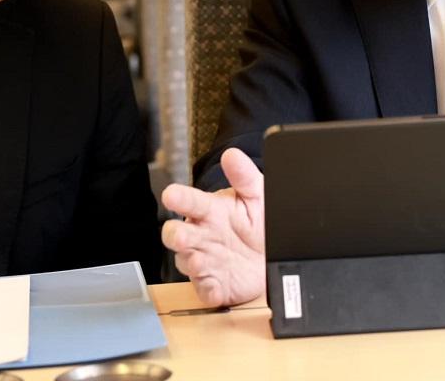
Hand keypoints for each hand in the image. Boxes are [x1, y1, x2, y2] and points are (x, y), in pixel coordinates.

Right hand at [161, 148, 265, 306]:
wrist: (273, 255)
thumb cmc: (258, 222)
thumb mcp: (257, 195)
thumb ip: (244, 176)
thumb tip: (232, 155)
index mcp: (210, 211)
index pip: (190, 201)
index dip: (179, 198)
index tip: (171, 195)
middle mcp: (202, 236)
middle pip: (176, 234)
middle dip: (174, 235)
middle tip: (179, 234)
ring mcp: (205, 261)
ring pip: (186, 262)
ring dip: (190, 262)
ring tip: (199, 260)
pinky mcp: (214, 285)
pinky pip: (205, 290)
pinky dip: (207, 290)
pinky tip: (212, 287)